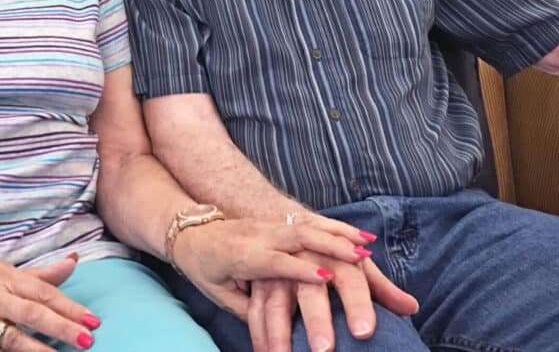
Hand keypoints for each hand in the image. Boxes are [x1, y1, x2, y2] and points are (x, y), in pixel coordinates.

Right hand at [0, 255, 97, 350]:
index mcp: (6, 277)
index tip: (91, 319)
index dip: (69, 306)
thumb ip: (41, 273)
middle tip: (87, 338)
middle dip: (62, 326)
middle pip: (34, 313)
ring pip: (16, 337)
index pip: (44, 292)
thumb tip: (73, 262)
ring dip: (42, 348)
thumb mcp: (6, 271)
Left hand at [171, 217, 370, 317]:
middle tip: (360, 261)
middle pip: (300, 240)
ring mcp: (272, 226)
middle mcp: (260, 236)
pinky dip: (339, 230)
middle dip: (331, 249)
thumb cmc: (204, 268)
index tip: (324, 277)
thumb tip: (279, 336)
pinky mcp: (280, 223)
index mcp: (242, 254)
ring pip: (310, 227)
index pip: (274, 261)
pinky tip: (363, 239)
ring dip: (340, 237)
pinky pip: (314, 223)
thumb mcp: (219, 293)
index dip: (299, 269)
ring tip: (367, 250)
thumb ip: (250, 309)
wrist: (191, 232)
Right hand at [247, 252, 418, 351]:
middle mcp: (305, 261)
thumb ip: (379, 287)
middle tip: (325, 349)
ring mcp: (278, 272)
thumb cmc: (327, 252)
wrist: (286, 227)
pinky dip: (259, 335)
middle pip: (312, 291)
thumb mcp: (352, 265)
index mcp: (334, 256)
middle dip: (317, 319)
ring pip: (276, 303)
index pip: (350, 280)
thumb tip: (410, 307)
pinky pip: (255, 312)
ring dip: (279, 333)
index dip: (358, 304)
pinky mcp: (258, 284)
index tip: (364, 332)